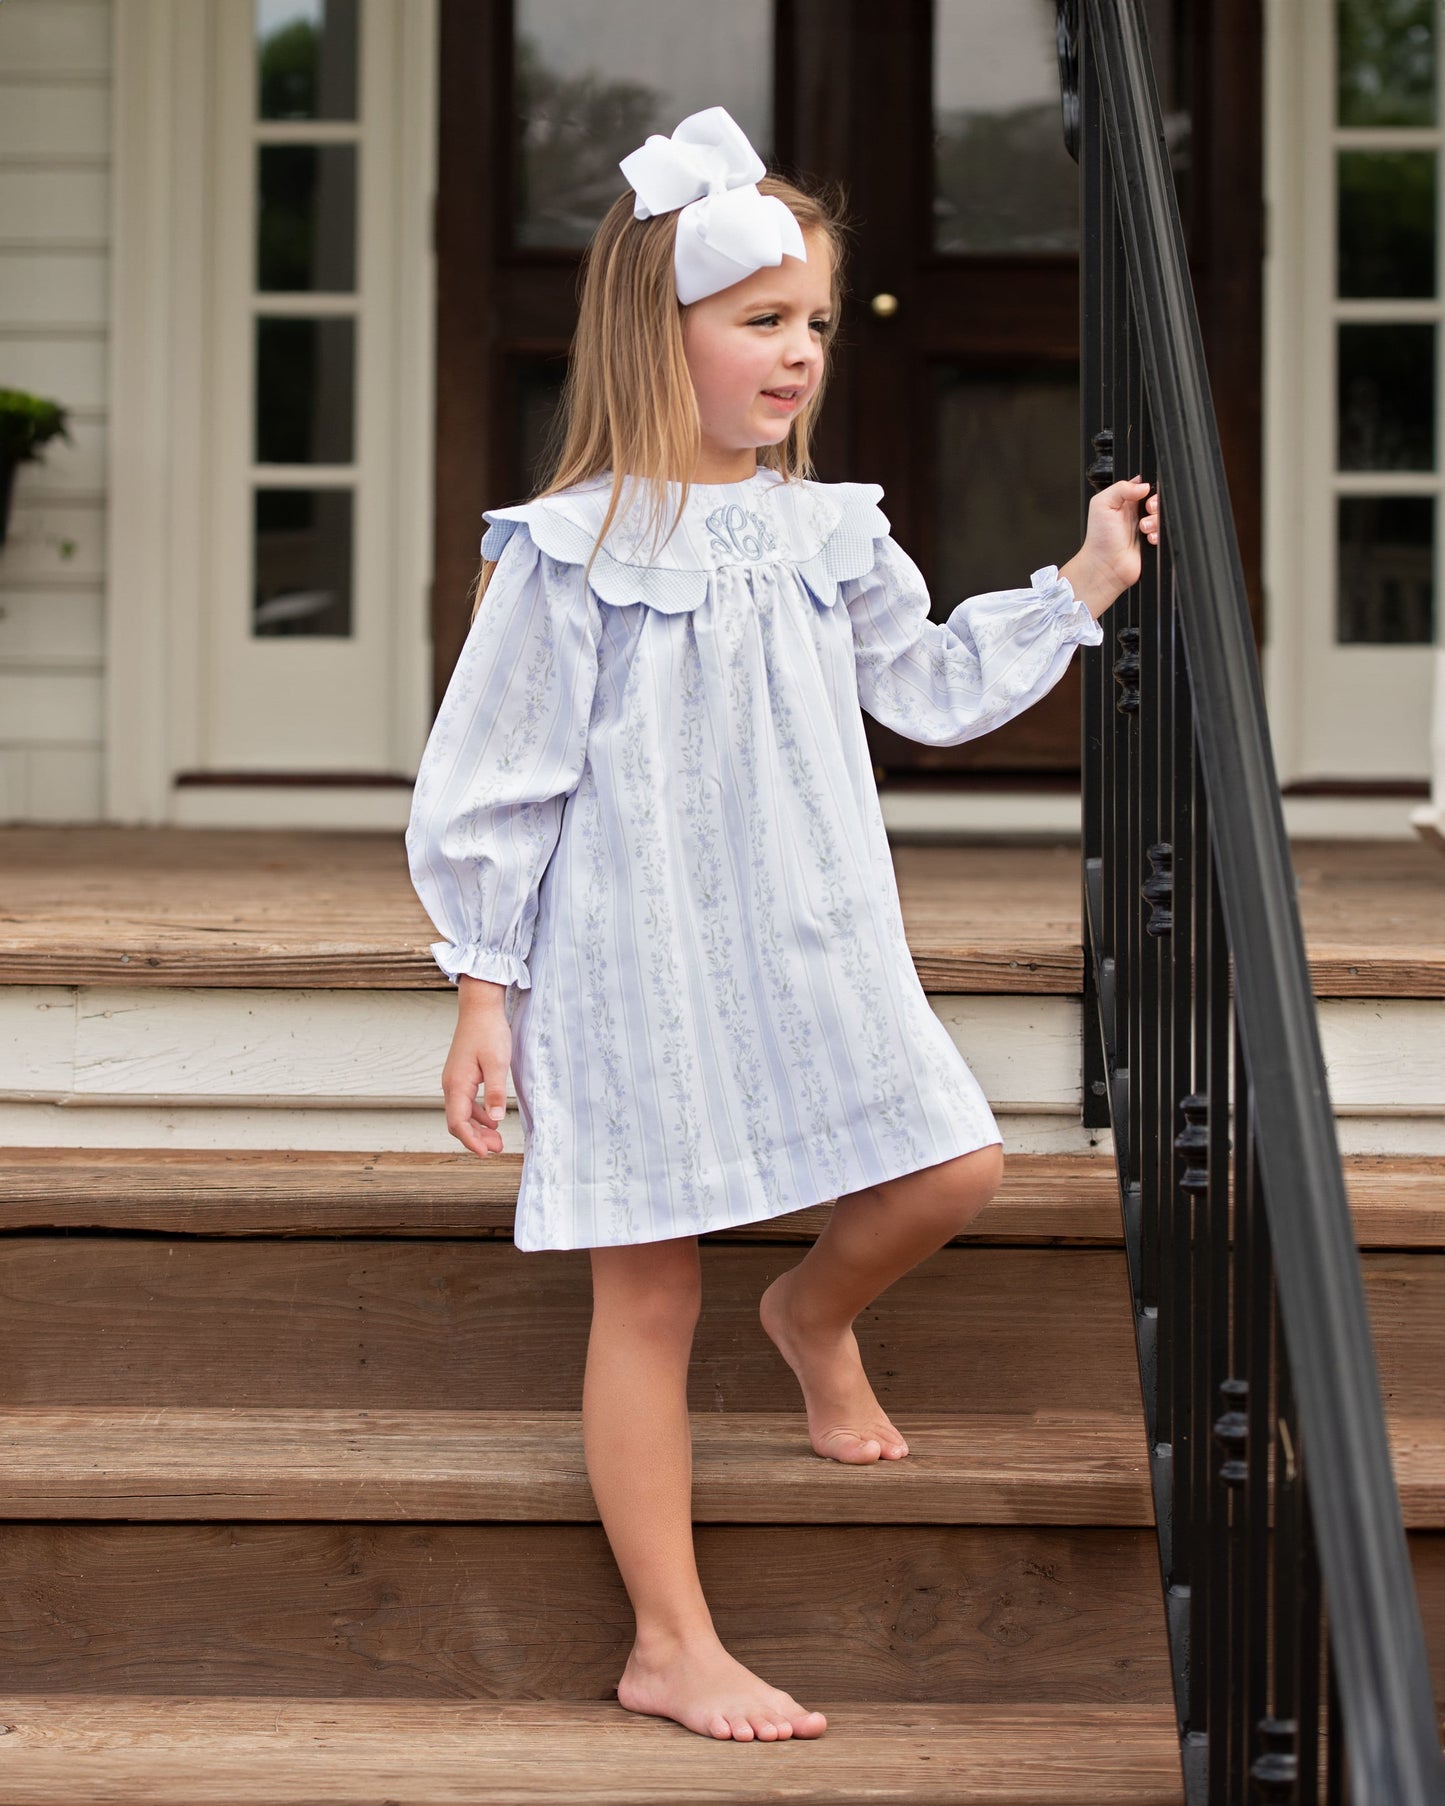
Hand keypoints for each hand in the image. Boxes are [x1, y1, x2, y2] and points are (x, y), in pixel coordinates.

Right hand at [443, 989, 510, 1155]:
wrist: (480, 1008)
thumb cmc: (488, 1032)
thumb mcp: (497, 1063)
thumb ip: (495, 1092)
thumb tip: (495, 1120)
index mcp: (457, 1084)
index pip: (457, 1123)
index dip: (470, 1141)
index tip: (485, 1153)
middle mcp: (451, 1084)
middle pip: (458, 1121)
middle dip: (476, 1138)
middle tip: (497, 1148)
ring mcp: (455, 1080)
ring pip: (462, 1113)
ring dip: (478, 1128)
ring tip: (497, 1139)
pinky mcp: (462, 1075)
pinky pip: (466, 1101)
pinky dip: (478, 1114)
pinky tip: (492, 1118)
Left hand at [1062, 474, 1160, 618]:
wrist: (1105, 566)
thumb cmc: (1099, 539)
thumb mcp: (1101, 504)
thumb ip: (1121, 488)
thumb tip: (1143, 485)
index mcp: (1126, 500)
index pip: (1145, 485)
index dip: (1149, 487)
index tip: (1145, 493)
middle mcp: (1137, 512)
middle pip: (1158, 499)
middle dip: (1156, 503)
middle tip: (1146, 510)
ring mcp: (1147, 526)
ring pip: (1164, 515)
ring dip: (1156, 520)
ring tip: (1143, 528)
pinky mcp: (1154, 541)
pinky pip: (1166, 532)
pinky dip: (1159, 534)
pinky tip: (1147, 539)